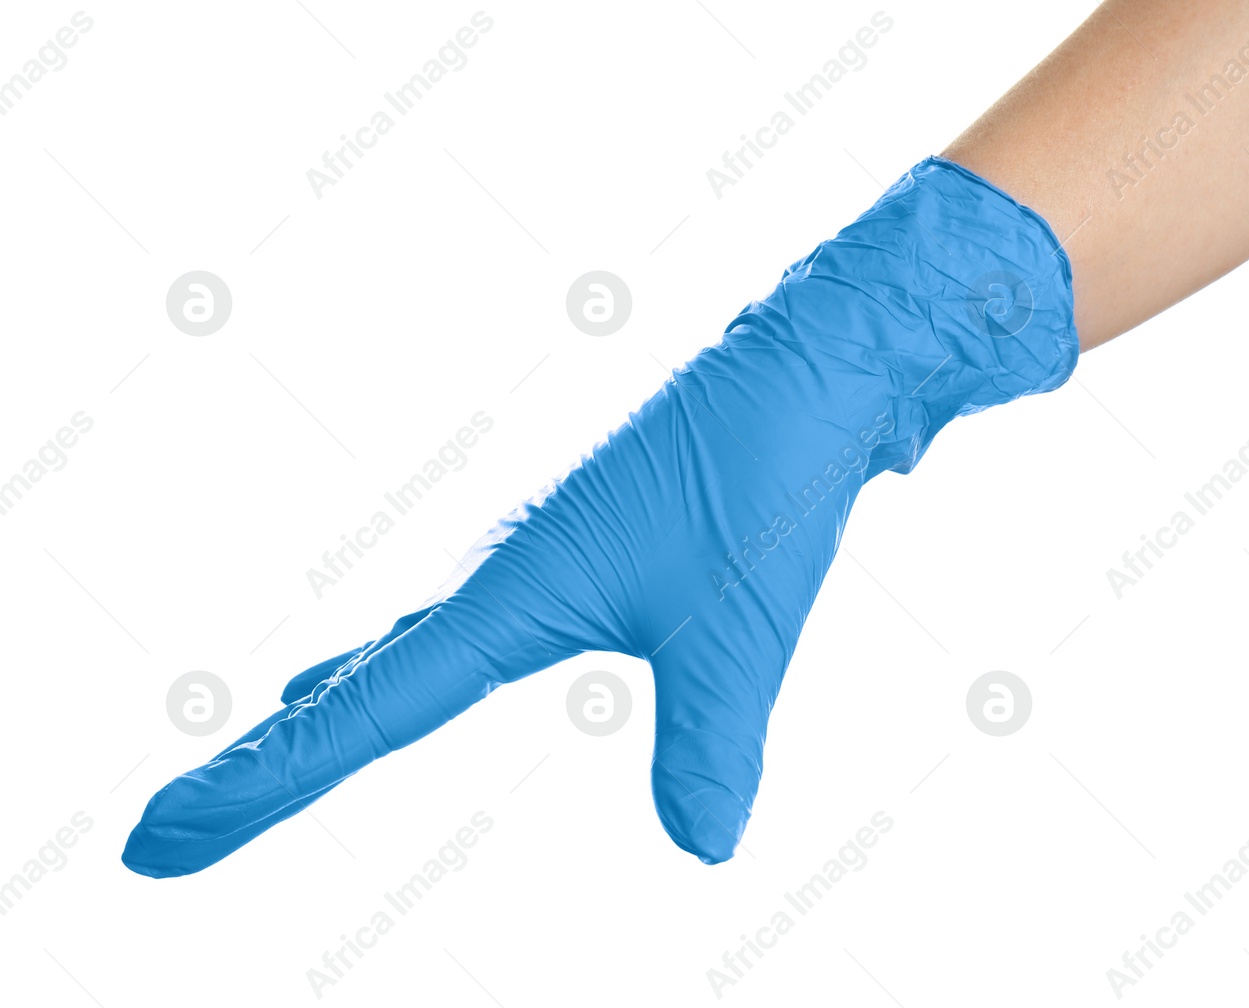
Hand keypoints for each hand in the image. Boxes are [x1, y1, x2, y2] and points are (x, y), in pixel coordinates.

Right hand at [121, 156, 1078, 877]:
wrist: (814, 362)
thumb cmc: (770, 468)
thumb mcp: (740, 623)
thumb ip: (711, 739)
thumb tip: (703, 847)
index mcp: (514, 589)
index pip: (366, 714)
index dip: (260, 788)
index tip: (159, 837)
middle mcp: (503, 569)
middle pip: (354, 686)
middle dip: (266, 767)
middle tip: (172, 831)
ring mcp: (537, 553)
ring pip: (403, 641)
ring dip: (334, 704)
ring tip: (276, 742)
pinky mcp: (581, 544)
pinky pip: (461, 616)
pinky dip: (408, 656)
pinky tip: (412, 657)